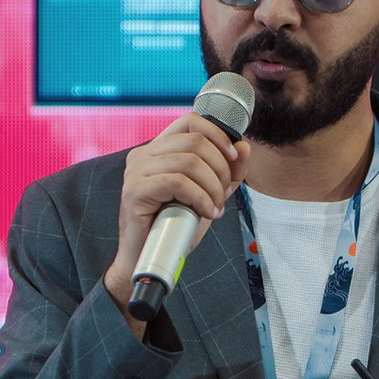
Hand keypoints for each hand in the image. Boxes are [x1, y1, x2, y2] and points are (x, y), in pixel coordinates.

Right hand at [105, 113, 250, 330]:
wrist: (148, 258)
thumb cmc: (175, 226)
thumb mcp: (209, 194)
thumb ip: (227, 172)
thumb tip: (244, 146)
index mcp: (158, 149)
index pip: (190, 121)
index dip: (218, 134)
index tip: (233, 157)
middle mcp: (143, 154)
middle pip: (195, 142)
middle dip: (220, 168)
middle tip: (223, 194)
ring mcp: (136, 171)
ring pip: (190, 162)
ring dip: (213, 187)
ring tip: (215, 208)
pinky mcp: (135, 190)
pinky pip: (178, 182)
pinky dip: (201, 198)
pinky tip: (206, 212)